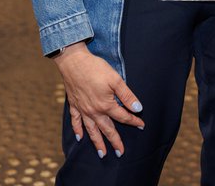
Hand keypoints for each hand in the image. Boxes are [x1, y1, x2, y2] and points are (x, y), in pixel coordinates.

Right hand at [53, 42, 144, 158]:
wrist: (73, 62)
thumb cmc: (96, 68)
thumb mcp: (116, 80)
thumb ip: (127, 96)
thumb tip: (138, 108)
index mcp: (105, 105)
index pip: (123, 117)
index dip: (133, 121)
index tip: (141, 126)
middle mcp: (94, 111)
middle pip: (107, 129)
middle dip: (115, 141)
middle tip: (120, 152)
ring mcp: (83, 109)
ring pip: (91, 130)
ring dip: (97, 142)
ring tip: (102, 153)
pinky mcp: (74, 105)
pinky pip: (76, 122)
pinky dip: (78, 130)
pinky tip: (80, 138)